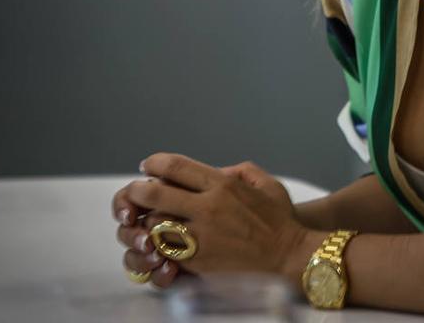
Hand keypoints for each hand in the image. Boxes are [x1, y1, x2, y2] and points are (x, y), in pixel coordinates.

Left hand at [113, 154, 311, 286]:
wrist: (288, 256)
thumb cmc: (280, 219)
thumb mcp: (266, 184)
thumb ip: (240, 171)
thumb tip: (217, 170)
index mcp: (223, 184)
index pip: (176, 166)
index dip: (154, 163)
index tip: (147, 165)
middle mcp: (208, 207)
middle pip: (155, 193)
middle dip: (137, 190)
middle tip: (135, 191)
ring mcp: (201, 236)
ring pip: (154, 223)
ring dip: (145, 219)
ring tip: (145, 217)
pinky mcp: (197, 261)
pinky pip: (164, 250)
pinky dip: (157, 244)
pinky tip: (158, 241)